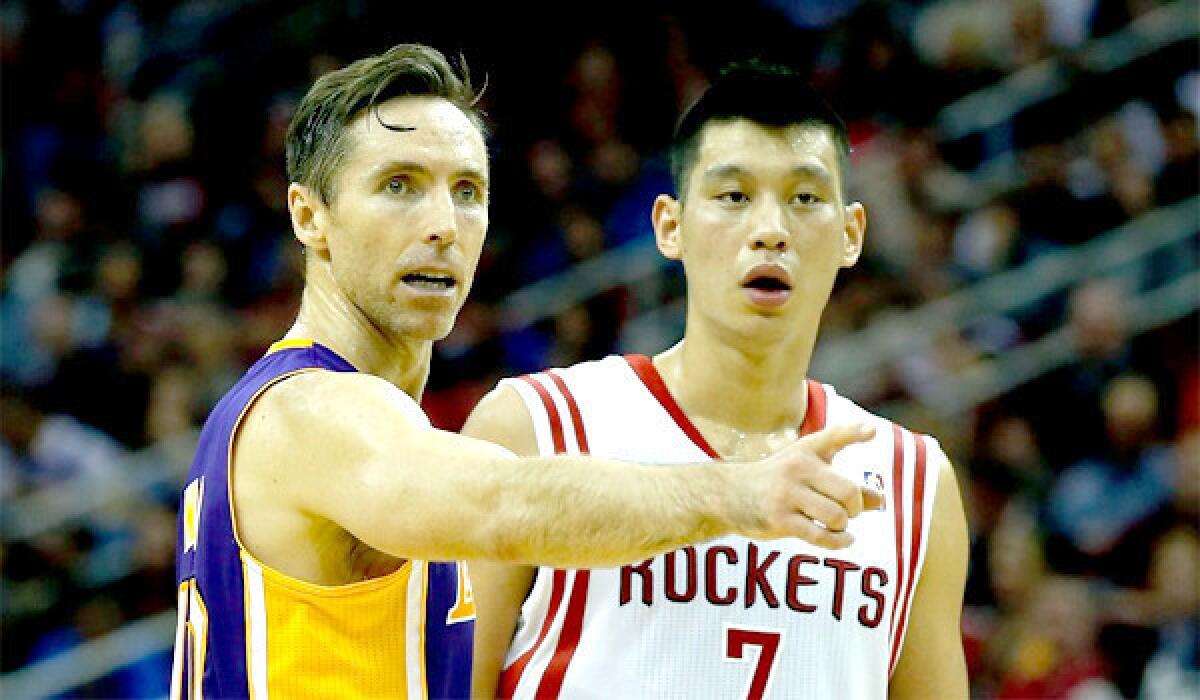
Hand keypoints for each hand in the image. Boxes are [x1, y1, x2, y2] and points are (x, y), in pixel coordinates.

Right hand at [737, 423, 882, 548]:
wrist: (728, 495)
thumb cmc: (777, 483)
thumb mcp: (807, 474)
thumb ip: (843, 484)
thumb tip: (879, 500)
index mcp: (806, 451)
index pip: (833, 437)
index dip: (854, 433)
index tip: (872, 432)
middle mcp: (797, 468)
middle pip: (849, 492)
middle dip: (856, 508)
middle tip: (848, 512)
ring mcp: (787, 494)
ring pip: (837, 516)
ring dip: (843, 526)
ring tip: (836, 525)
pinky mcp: (779, 518)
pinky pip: (820, 535)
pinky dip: (838, 541)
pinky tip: (843, 540)